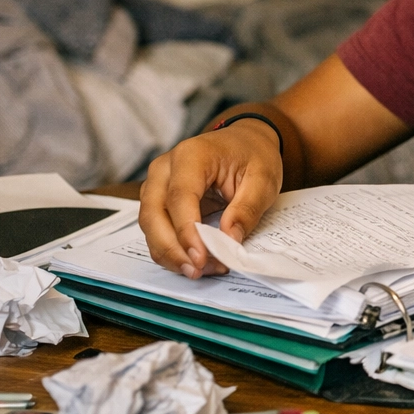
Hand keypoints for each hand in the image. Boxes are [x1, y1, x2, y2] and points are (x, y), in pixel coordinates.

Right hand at [138, 120, 283, 278]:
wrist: (245, 142)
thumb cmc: (252, 155)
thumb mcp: (263, 179)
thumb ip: (246, 209)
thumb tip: (229, 240)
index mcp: (191, 155)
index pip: (180, 197)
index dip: (187, 231)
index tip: (200, 257)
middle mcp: (165, 168)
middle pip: (153, 214)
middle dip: (173, 249)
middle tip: (197, 271)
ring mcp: (157, 184)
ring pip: (150, 225)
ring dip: (171, 253)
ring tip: (200, 270)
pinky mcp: (158, 200)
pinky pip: (156, 228)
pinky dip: (171, 249)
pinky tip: (193, 262)